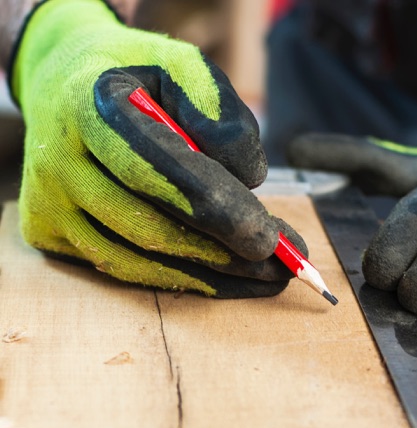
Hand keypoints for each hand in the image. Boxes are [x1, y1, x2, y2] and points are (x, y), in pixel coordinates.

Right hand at [10, 0, 304, 297]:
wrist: (67, 87)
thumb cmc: (138, 79)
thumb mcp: (185, 70)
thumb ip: (222, 114)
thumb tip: (250, 179)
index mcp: (88, 107)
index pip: (154, 167)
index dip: (214, 207)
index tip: (266, 237)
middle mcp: (59, 161)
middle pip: (148, 226)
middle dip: (222, 253)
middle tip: (280, 266)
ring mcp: (50, 204)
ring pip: (139, 260)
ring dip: (210, 276)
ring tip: (266, 278)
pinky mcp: (51, 232)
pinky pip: (126, 271)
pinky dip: (183, 281)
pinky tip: (227, 280)